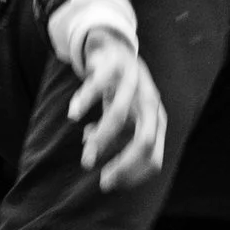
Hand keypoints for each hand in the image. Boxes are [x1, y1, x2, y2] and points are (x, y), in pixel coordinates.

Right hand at [69, 30, 168, 190]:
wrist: (114, 47)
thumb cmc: (119, 91)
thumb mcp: (119, 117)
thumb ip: (108, 139)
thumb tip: (90, 158)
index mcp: (155, 118)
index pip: (153, 157)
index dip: (132, 175)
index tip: (109, 183)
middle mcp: (149, 102)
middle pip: (145, 141)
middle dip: (124, 164)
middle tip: (102, 178)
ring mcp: (132, 83)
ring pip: (119, 116)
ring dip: (101, 139)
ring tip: (85, 154)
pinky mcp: (112, 66)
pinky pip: (97, 87)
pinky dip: (85, 102)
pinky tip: (73, 115)